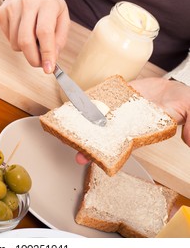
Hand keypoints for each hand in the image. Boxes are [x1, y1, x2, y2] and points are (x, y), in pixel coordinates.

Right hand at [0, 0, 69, 72]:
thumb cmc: (48, 2)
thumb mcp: (62, 15)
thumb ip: (60, 38)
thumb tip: (53, 59)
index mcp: (47, 4)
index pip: (45, 33)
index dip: (46, 53)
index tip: (49, 69)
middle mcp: (28, 4)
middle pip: (26, 40)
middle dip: (33, 58)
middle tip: (40, 64)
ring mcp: (12, 8)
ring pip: (15, 43)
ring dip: (25, 50)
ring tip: (33, 40)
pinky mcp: (2, 12)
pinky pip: (8, 38)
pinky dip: (16, 41)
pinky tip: (23, 31)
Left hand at [75, 76, 189, 164]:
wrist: (173, 85)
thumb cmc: (183, 100)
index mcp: (142, 131)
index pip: (125, 146)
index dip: (111, 155)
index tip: (99, 162)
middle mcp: (127, 123)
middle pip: (106, 137)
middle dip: (92, 148)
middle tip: (78, 157)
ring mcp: (119, 109)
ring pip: (99, 119)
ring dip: (85, 125)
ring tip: (69, 131)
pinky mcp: (116, 95)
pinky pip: (101, 98)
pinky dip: (89, 101)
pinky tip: (76, 104)